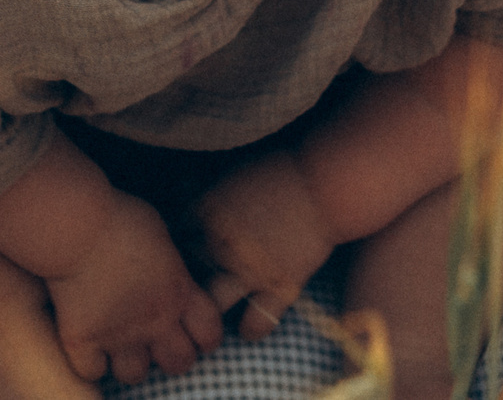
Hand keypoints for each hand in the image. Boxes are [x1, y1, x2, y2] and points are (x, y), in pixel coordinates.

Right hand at [39, 190, 222, 384]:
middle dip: (171, 355)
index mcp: (179, 292)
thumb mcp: (161, 234)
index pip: (209, 334)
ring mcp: (119, 335)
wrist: (78, 225)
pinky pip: (91, 372)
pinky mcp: (83, 341)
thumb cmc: (120, 217)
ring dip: (129, 361)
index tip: (196, 333)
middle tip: (156, 341)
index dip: (205, 338)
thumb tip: (169, 268)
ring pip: (135, 375)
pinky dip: (89, 362)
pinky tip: (87, 343)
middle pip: (179, 364)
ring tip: (119, 343)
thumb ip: (170, 263)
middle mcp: (156, 321)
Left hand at [194, 151, 341, 339]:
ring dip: (211, 309)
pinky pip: (256, 323)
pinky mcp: (278, 288)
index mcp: (207, 211)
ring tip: (214, 314)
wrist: (324, 185)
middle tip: (198, 280)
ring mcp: (248, 269)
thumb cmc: (283, 171)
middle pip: (188, 270)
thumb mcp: (235, 174)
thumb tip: (188, 197)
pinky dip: (250, 329)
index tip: (191, 246)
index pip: (178, 234)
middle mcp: (221, 243)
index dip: (183, 242)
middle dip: (190, 275)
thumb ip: (211, 195)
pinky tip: (248, 328)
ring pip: (213, 303)